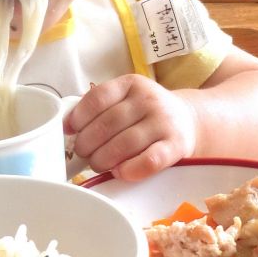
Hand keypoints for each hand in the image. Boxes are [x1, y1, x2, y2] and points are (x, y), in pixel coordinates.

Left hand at [65, 74, 197, 180]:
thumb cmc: (146, 115)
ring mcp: (164, 122)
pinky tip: (119, 172)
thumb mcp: (127, 100)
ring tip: (97, 164)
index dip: (78, 117)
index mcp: (130, 84)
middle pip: (108, 124)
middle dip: (88, 143)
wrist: (190, 121)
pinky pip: (149, 160)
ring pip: (125, 143)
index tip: (69, 131)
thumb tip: (67, 129)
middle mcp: (148, 99)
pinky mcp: (176, 146)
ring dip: (104, 159)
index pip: (98, 98)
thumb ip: (101, 109)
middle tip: (82, 154)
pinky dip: (130, 169)